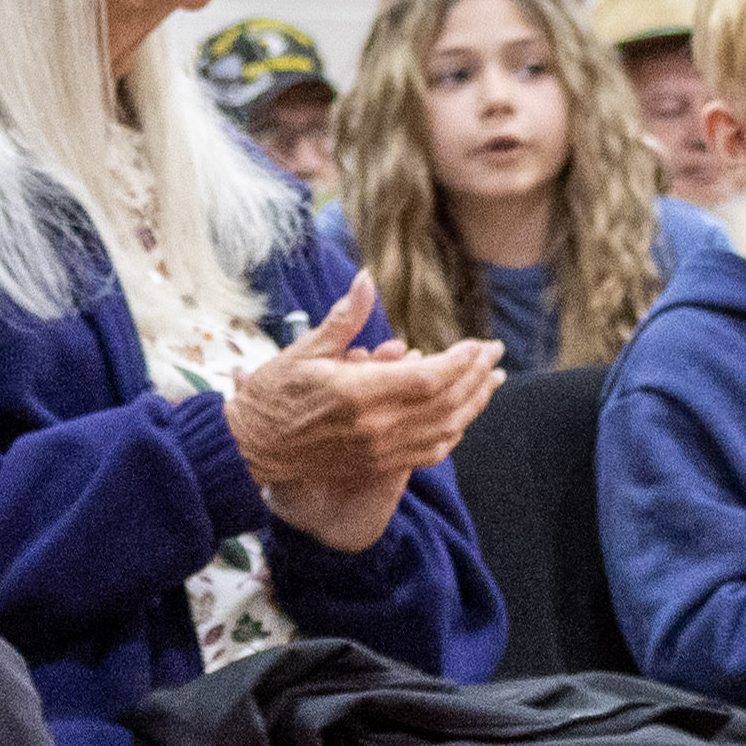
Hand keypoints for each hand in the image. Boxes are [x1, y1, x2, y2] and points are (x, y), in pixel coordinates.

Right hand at [230, 284, 504, 554]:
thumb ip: (345, 318)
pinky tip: (461, 418)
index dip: (461, 361)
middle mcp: (375, 426)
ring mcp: (379, 450)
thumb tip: (367, 279)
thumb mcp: (304, 349)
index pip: (429, 377)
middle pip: (446, 403)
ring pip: (443, 430)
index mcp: (358, 393)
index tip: (479, 343)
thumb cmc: (272, 396)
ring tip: (492, 381)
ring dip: (473, 405)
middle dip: (478, 376)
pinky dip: (451, 433)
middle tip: (495, 354)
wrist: (250, 449)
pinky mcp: (376, 465)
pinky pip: (428, 453)